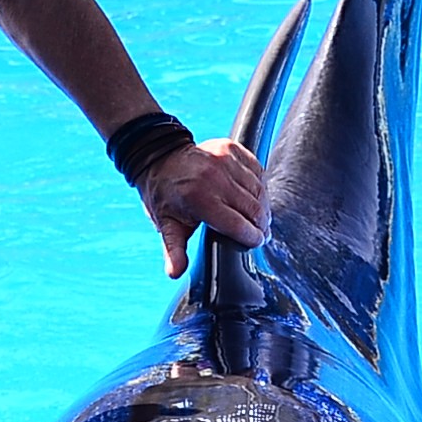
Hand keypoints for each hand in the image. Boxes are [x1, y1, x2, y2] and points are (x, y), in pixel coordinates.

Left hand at [136, 137, 266, 272]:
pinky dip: (259, 184)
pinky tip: (254, 195)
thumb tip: (175, 273)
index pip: (239, 225)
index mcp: (200, 199)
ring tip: (259, 217)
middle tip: (261, 232)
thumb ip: (174, 250)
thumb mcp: (166, 224)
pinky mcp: (231, 148)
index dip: (252, 237)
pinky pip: (257, 170)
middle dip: (261, 224)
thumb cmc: (164, 195)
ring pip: (259, 190)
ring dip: (262, 206)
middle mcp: (215, 177)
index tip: (256, 242)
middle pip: (254, 208)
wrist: (159, 158)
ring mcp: (224, 160)